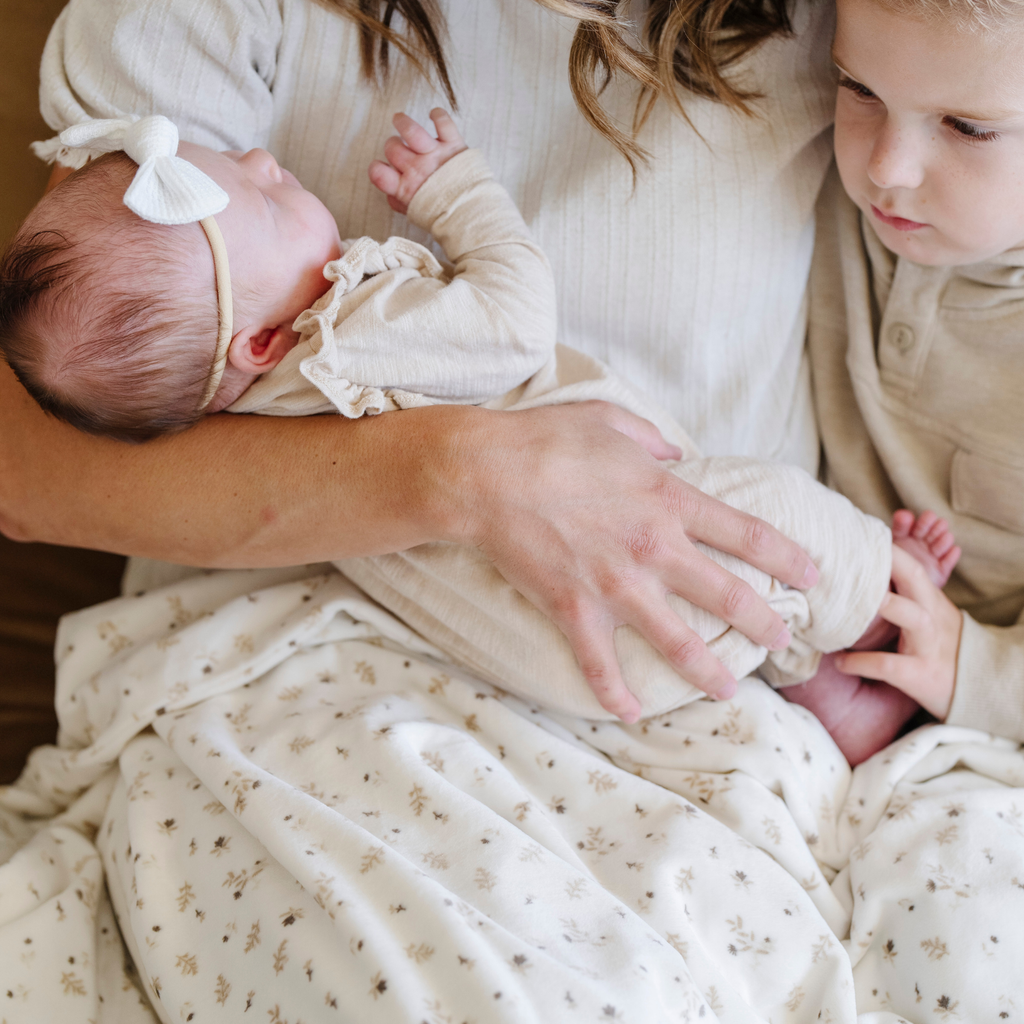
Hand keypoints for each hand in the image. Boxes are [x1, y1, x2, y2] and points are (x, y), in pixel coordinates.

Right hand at [368, 108, 467, 214]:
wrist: (470, 212)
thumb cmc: (440, 210)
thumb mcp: (415, 212)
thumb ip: (399, 201)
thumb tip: (390, 192)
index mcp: (405, 188)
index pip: (378, 174)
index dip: (376, 169)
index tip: (380, 169)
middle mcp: (417, 169)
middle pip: (393, 148)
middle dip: (392, 146)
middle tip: (400, 150)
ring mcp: (435, 155)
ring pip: (411, 130)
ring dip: (403, 122)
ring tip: (399, 119)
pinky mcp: (453, 144)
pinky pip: (444, 122)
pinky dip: (438, 115)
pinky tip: (433, 115)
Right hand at [434, 401, 817, 722]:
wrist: (486, 475)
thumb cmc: (546, 440)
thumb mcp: (610, 421)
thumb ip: (653, 440)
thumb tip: (675, 453)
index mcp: (669, 499)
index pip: (747, 534)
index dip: (786, 558)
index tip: (811, 576)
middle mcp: (655, 548)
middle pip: (728, 595)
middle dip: (763, 623)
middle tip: (783, 642)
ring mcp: (616, 585)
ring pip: (679, 642)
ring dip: (709, 672)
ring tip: (729, 690)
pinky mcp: (575, 609)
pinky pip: (600, 663)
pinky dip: (615, 692)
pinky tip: (628, 713)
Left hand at [835, 545, 959, 719]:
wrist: (979, 687)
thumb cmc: (943, 647)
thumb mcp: (932, 616)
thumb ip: (907, 597)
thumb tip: (863, 579)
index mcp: (930, 601)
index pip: (911, 566)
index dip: (888, 550)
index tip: (858, 537)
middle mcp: (931, 617)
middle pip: (916, 580)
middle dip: (891, 564)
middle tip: (855, 555)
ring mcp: (927, 645)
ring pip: (913, 617)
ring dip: (888, 605)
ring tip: (853, 603)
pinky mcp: (920, 674)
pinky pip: (889, 665)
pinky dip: (862, 662)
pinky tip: (841, 662)